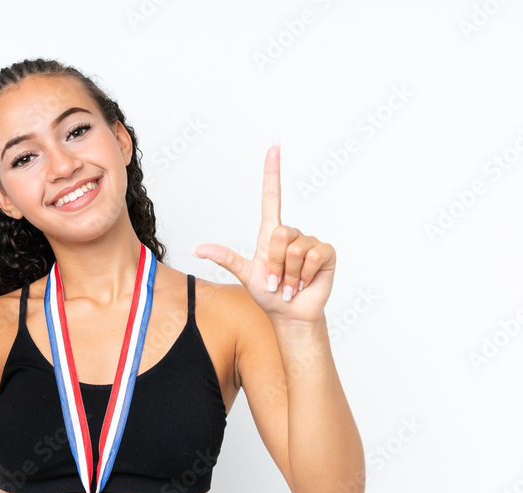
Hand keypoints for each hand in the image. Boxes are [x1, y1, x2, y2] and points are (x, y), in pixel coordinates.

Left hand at [192, 144, 335, 324]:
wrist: (290, 314)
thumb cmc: (268, 294)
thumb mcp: (245, 274)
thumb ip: (225, 258)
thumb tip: (196, 249)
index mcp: (271, 233)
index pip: (272, 197)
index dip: (273, 172)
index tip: (274, 147)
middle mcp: (292, 234)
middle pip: (280, 234)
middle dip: (274, 264)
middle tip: (275, 282)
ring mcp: (310, 242)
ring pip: (295, 250)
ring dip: (287, 275)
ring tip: (289, 285)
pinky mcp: (326, 253)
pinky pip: (313, 256)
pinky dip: (304, 276)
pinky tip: (304, 284)